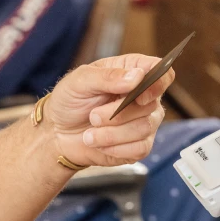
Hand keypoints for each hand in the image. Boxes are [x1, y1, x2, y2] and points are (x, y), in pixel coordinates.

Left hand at [44, 54, 173, 167]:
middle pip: (151, 104)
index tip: (139, 95)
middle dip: (118, 114)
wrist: (57, 132)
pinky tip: (98, 143)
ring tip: (90, 134)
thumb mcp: (80, 81)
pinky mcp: (138, 145)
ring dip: (112, 134)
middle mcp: (143, 96)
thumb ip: (108, 77)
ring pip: (144, 128)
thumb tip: (137, 77)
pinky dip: (115, 148)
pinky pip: (139, 149)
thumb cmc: (69, 100)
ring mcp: (143, 121)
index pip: (162, 73)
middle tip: (93, 116)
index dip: (158, 83)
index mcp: (132, 72)